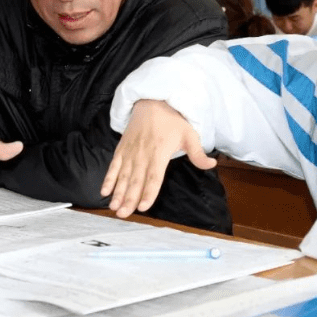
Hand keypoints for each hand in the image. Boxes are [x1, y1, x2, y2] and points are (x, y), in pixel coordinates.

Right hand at [100, 100, 215, 217]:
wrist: (151, 102)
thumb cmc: (172, 120)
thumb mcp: (189, 134)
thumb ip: (198, 153)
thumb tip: (212, 164)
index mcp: (159, 152)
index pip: (154, 177)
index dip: (148, 192)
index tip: (143, 206)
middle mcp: (142, 154)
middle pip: (135, 180)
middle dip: (128, 198)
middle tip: (123, 214)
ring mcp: (130, 152)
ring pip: (123, 175)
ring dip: (118, 192)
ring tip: (114, 207)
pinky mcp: (122, 149)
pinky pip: (113, 166)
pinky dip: (108, 178)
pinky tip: (104, 191)